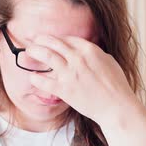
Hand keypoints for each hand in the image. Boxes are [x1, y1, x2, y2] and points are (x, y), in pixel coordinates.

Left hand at [26, 34, 142, 126]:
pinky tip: (32, 76)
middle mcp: (78, 58)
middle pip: (54, 43)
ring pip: (46, 56)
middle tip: (34, 40)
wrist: (117, 107)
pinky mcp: (64, 90)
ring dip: (35, 51)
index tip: (50, 40)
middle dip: (41, 39)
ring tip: (29, 51)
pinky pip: (44, 81)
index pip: (67, 39)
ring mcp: (70, 74)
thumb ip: (95, 54)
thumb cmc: (116, 86)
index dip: (56, 39)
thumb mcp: (108, 61)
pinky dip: (36, 78)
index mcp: (90, 50)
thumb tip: (85, 50)